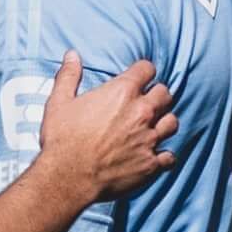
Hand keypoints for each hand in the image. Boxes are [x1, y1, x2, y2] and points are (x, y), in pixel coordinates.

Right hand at [30, 49, 179, 207]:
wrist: (67, 177)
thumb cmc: (62, 140)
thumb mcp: (59, 102)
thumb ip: (68, 76)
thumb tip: (72, 54)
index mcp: (122, 92)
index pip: (147, 69)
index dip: (142, 72)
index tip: (138, 78)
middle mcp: (141, 113)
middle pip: (165, 94)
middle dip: (157, 96)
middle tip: (146, 103)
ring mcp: (149, 139)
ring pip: (172, 122)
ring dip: (164, 122)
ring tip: (153, 127)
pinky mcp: (150, 164)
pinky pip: (170, 156)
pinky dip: (164, 155)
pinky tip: (156, 156)